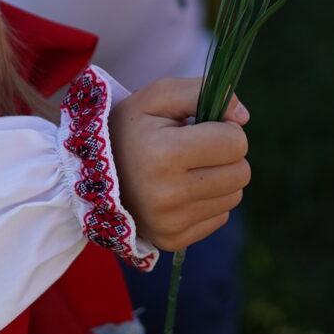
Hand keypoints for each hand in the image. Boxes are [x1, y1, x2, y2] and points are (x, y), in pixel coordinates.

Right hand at [112, 78, 250, 250]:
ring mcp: (170, 223)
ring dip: (220, 179)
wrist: (90, 173)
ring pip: (234, 196)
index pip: (235, 143)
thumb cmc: (132, 128)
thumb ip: (202, 91)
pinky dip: (208, 201)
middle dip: (227, 156)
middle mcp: (167, 195)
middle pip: (241, 173)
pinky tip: (181, 191)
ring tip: (187, 169)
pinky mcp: (172, 241)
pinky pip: (220, 217)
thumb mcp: (159, 96)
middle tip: (198, 150)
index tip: (203, 128)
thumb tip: (243, 117)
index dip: (226, 129)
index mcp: (164, 155)